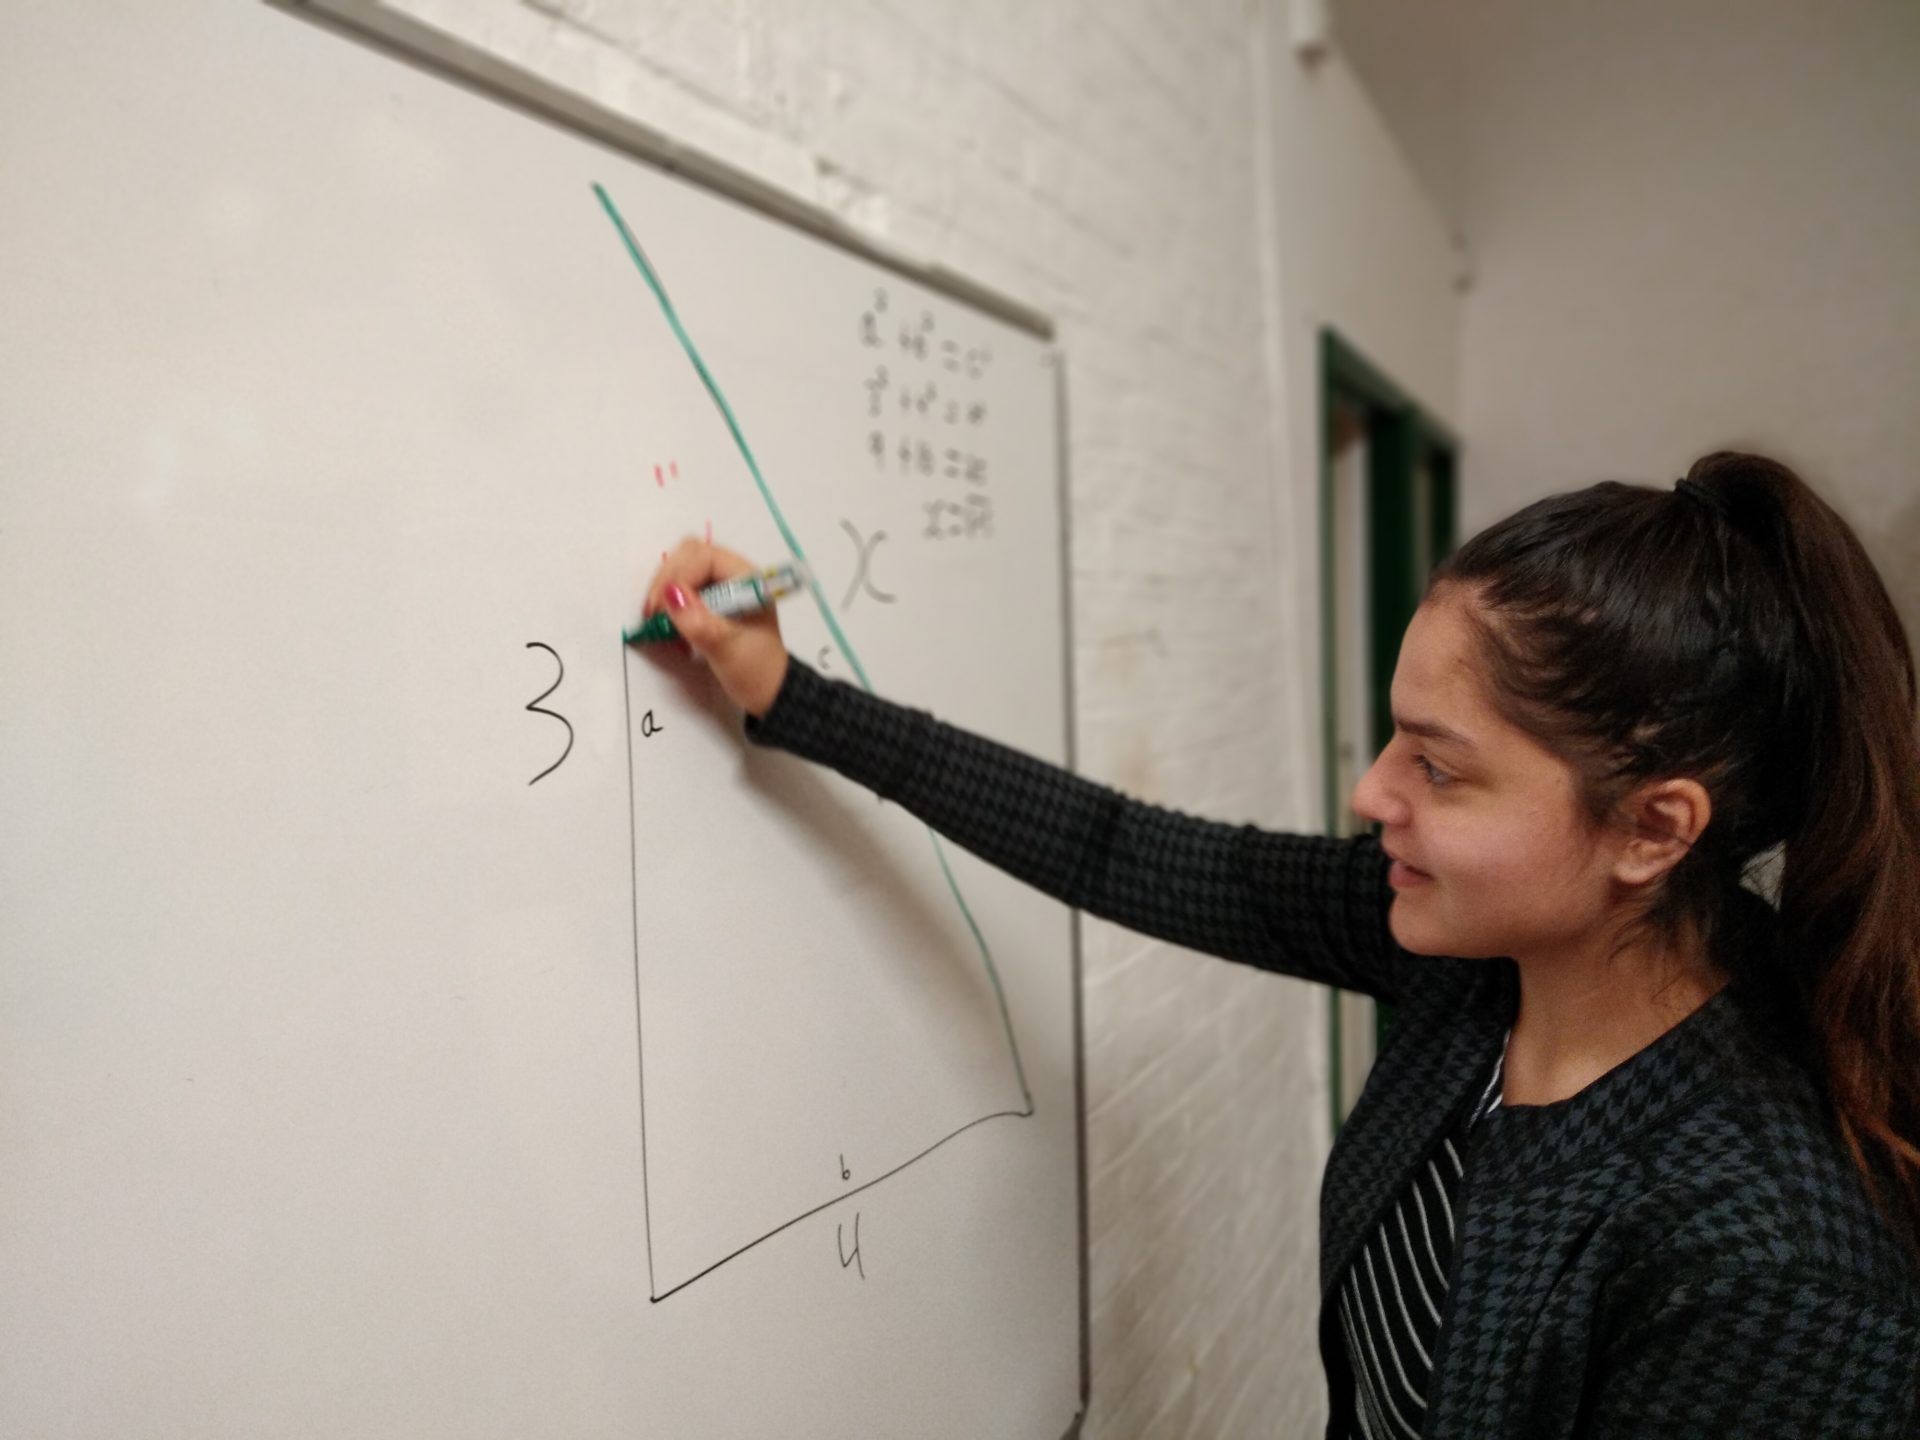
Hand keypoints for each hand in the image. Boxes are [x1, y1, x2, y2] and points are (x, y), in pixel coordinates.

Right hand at [642, 537, 790, 716]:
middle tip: (653, 614)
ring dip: (664, 592)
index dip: (678, 576)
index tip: (661, 608)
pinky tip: (665, 623)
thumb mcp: (726, 648)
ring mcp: (721, 586)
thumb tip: (670, 594)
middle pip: (689, 556)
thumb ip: (699, 622)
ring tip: (658, 621)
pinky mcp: (710, 600)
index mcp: (746, 578)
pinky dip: (669, 602)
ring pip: (682, 570)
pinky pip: (683, 588)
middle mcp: (733, 575)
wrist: (768, 690)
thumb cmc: (755, 669)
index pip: (704, 557)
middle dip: (666, 581)